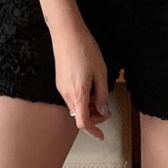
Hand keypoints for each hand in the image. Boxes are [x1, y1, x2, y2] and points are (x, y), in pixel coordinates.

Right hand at [51, 19, 111, 140]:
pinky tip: (90, 87)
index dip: (93, 131)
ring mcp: (61, 88)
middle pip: (79, 116)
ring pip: (76, 107)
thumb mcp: (100, 73)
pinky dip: (82, 99)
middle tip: (107, 110)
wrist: (66, 32)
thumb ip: (102, 95)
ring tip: (100, 95)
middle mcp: (67, 94)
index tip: (101, 136)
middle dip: (94, 117)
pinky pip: (72, 97)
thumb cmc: (85, 50)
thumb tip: (102, 111)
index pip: (83, 122)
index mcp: (78, 94)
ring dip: (88, 107)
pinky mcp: (60, 81)